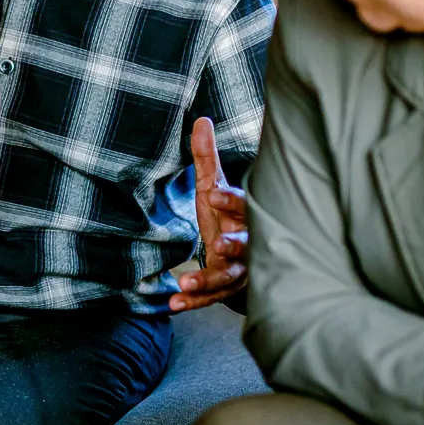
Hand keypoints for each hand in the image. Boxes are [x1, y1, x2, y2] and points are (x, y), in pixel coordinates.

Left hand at [170, 117, 247, 311]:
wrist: (239, 259)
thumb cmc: (225, 216)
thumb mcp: (213, 186)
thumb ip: (206, 158)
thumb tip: (200, 120)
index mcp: (246, 216)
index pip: (245, 206)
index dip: (232, 201)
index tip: (214, 195)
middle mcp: (249, 244)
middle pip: (248, 245)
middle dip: (235, 245)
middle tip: (220, 244)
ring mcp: (241, 271)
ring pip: (230, 278)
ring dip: (209, 280)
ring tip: (186, 284)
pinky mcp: (227, 292)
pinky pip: (212, 299)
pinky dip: (193, 302)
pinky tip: (173, 304)